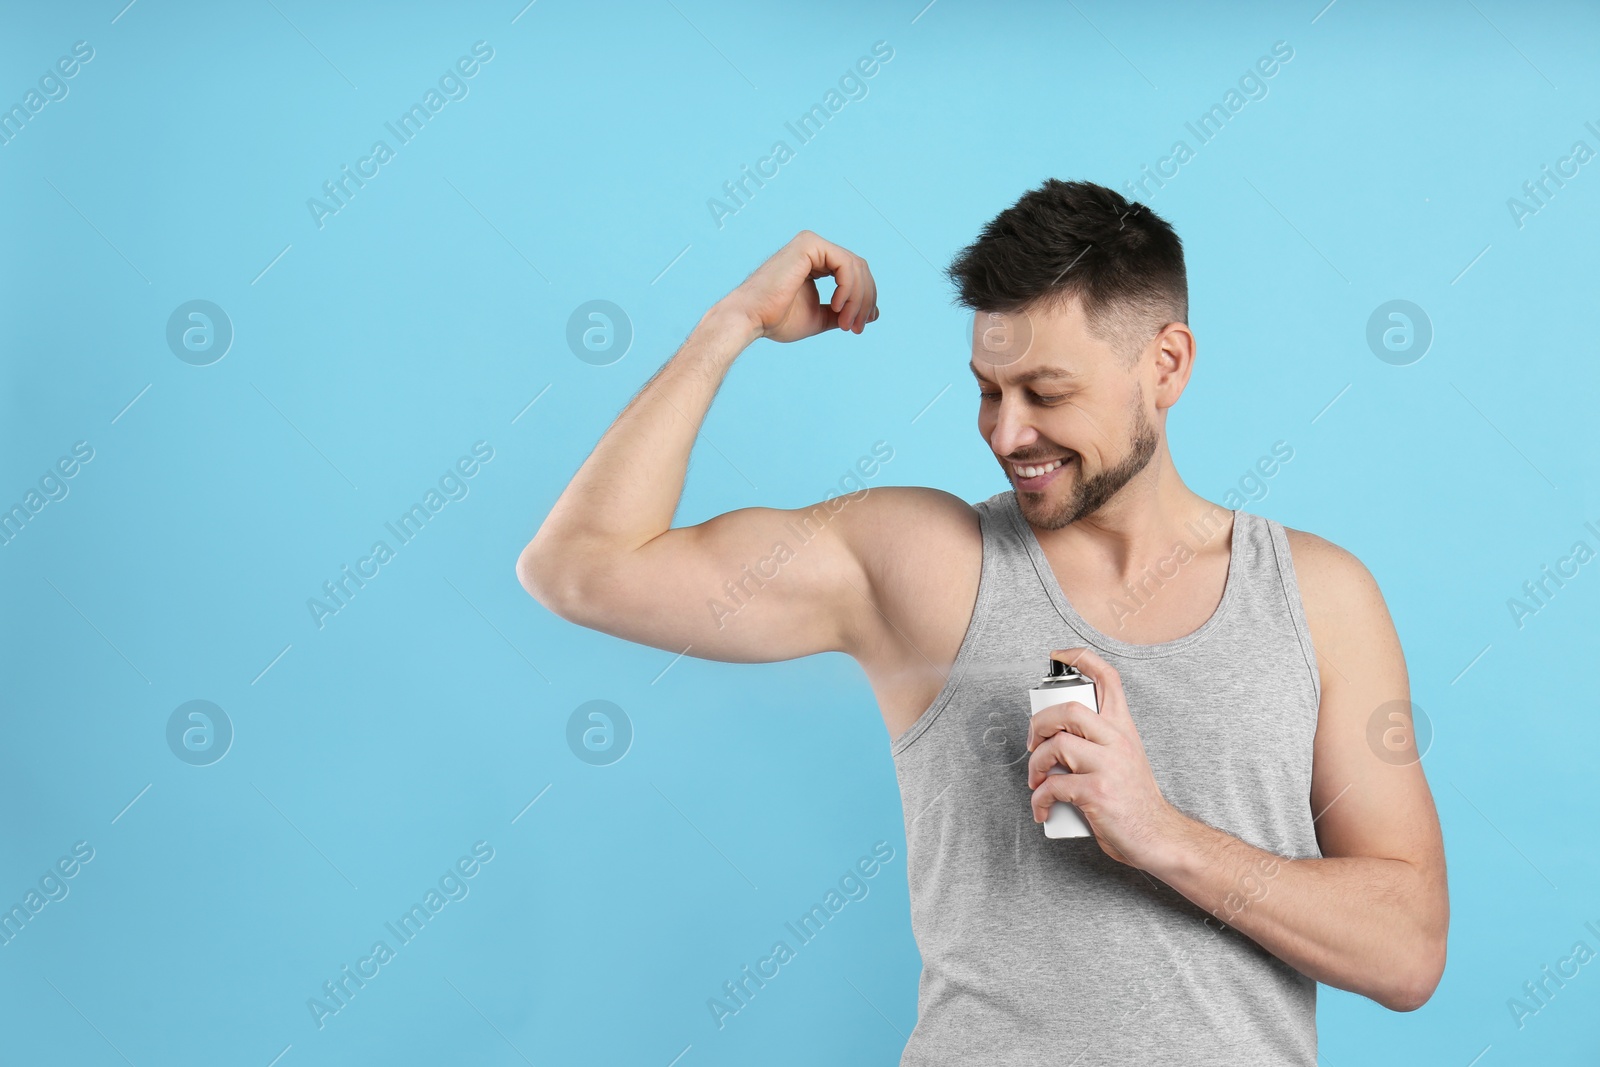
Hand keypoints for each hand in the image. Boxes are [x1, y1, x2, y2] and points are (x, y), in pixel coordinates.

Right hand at [715, 230, 879, 342]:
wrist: (751, 319)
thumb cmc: (776, 320)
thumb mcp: (820, 317)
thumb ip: (844, 312)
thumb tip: (873, 313)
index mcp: (816, 262)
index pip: (855, 275)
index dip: (863, 301)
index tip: (858, 327)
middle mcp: (815, 249)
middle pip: (860, 269)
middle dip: (864, 301)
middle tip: (856, 327)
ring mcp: (812, 243)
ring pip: (857, 267)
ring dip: (858, 299)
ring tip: (845, 322)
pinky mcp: (809, 244)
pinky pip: (846, 264)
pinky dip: (849, 288)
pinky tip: (836, 306)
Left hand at [1026, 647, 1180, 868]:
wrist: (1158, 837)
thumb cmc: (1134, 800)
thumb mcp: (1124, 758)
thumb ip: (1097, 742)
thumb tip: (1054, 738)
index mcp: (1123, 728)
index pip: (1109, 679)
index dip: (1082, 658)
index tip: (1058, 654)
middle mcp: (1117, 741)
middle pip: (1069, 708)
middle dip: (1039, 721)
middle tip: (1031, 740)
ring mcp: (1108, 766)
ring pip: (1057, 745)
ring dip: (1034, 764)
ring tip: (1035, 781)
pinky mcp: (1097, 792)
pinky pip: (1053, 785)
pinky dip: (1039, 799)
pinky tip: (1042, 809)